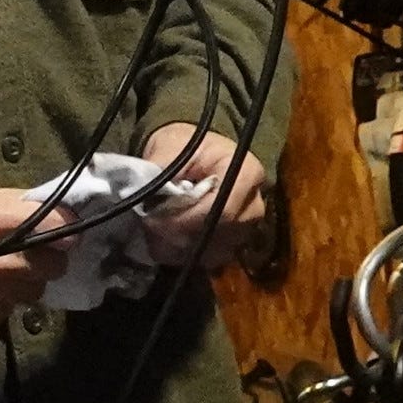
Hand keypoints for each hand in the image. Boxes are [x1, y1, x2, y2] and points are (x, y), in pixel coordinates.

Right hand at [0, 186, 74, 339]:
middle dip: (46, 260)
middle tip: (28, 256)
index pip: (59, 225)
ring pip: (33, 292)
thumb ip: (10, 205)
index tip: (66, 234)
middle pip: (54, 264)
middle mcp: (0, 259)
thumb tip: (52, 210)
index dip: (66, 229)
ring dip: (22, 284)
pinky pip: (6, 312)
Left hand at [132, 123, 269, 267]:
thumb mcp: (172, 147)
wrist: (194, 152)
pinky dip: (188, 256)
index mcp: (247, 172)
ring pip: (217, 251)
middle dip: (181, 235)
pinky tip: (167, 245)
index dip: (186, 220)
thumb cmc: (185, 144)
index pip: (223, 209)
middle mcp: (255, 202)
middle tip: (149, 230)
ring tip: (154, 237)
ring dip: (182, 249)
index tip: (154, 220)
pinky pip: (214, 258)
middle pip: (221, 233)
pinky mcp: (237, 240)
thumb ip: (163, 171)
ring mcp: (249, 225)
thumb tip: (146, 198)